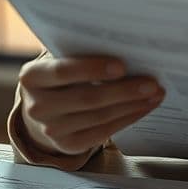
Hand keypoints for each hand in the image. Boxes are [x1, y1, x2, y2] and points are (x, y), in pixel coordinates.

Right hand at [18, 56, 163, 156]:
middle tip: (152, 82)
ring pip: (99, 117)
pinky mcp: (68, 145)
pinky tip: (144, 107)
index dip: (92, 69)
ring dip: (132, 105)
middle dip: (123, 91)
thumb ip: (81, 49)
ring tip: (155, 93)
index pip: (63, 72)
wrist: (43, 106)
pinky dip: (127, 118)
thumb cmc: (61, 73)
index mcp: (32, 76)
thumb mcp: (62, 57)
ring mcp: (51, 129)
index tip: (122, 65)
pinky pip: (103, 132)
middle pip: (86, 98)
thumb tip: (125, 43)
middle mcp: (36, 106)